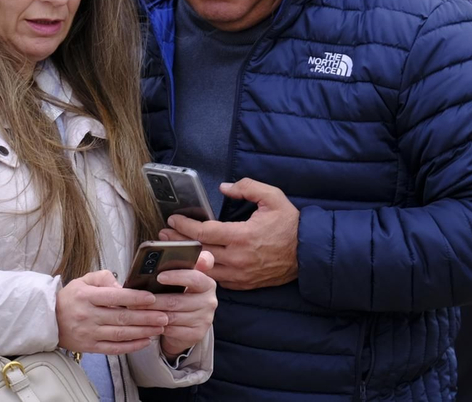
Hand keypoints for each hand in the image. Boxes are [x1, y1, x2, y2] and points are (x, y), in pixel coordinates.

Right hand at [56, 270, 168, 354]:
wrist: (49, 320)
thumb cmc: (71, 298)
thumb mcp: (83, 280)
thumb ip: (104, 278)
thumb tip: (123, 286)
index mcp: (85, 296)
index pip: (114, 297)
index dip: (134, 298)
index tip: (152, 298)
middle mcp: (87, 316)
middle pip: (121, 317)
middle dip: (146, 317)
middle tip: (164, 316)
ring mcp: (88, 333)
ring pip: (120, 334)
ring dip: (143, 331)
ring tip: (160, 328)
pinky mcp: (90, 347)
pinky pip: (114, 348)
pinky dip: (131, 346)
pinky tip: (146, 341)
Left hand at [137, 250, 217, 357]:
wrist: (188, 325)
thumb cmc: (180, 295)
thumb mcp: (180, 280)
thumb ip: (178, 263)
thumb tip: (165, 239)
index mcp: (207, 282)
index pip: (194, 277)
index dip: (178, 276)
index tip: (159, 276)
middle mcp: (210, 300)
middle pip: (177, 300)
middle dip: (153, 299)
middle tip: (135, 297)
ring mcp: (205, 319)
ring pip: (172, 316)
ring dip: (151, 313)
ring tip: (135, 309)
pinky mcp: (197, 334)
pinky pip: (173, 330)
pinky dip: (157, 326)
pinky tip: (147, 322)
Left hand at [159, 179, 298, 290]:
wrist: (308, 253)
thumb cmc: (290, 225)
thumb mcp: (272, 197)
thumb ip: (247, 187)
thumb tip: (224, 188)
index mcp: (242, 236)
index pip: (204, 231)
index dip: (185, 226)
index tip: (172, 220)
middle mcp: (238, 258)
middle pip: (199, 251)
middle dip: (179, 242)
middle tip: (163, 235)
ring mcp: (241, 274)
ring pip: (205, 268)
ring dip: (187, 258)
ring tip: (173, 249)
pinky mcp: (245, 283)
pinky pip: (218, 279)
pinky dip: (204, 271)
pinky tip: (194, 263)